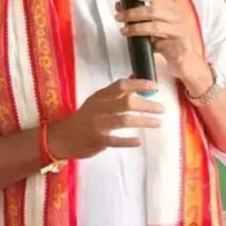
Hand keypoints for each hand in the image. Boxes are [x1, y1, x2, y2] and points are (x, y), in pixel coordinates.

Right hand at [47, 78, 163, 159]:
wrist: (62, 137)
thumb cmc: (85, 118)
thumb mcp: (97, 101)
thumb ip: (115, 95)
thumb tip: (137, 86)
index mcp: (101, 96)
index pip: (122, 85)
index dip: (139, 84)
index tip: (155, 87)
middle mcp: (100, 107)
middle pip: (127, 102)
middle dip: (147, 105)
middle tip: (162, 109)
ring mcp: (98, 124)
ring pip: (124, 120)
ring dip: (144, 121)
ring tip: (158, 123)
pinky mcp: (98, 140)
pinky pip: (115, 140)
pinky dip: (128, 141)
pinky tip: (139, 141)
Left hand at [115, 0, 212, 94]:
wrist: (189, 61)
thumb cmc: (171, 41)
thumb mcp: (156, 26)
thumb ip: (140, 15)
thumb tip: (120, 7)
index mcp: (172, 8)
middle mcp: (177, 17)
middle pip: (153, 10)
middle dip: (133, 13)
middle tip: (119, 17)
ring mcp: (180, 31)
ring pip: (155, 26)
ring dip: (136, 28)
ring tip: (124, 30)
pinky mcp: (179, 45)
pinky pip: (161, 43)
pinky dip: (149, 43)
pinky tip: (141, 44)